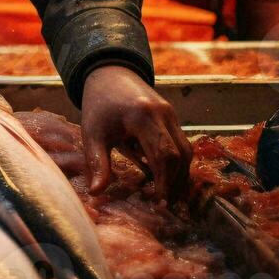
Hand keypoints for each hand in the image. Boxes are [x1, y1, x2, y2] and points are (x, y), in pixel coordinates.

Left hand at [78, 64, 191, 200]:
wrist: (109, 74)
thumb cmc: (99, 106)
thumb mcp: (92, 134)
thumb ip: (97, 163)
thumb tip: (96, 193)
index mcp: (143, 116)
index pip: (164, 156)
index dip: (164, 183)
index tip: (159, 203)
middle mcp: (163, 113)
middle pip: (181, 155)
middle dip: (175, 182)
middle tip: (163, 203)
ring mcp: (171, 113)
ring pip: (186, 150)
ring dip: (178, 173)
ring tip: (163, 193)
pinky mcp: (172, 116)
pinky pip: (180, 142)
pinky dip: (175, 162)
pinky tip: (161, 176)